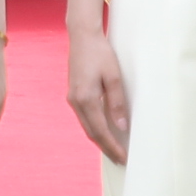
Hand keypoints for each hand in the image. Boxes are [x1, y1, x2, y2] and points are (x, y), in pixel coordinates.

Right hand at [65, 13, 130, 165]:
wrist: (82, 36)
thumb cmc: (100, 53)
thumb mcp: (114, 76)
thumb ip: (117, 102)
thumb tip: (122, 126)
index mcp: (86, 99)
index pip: (100, 131)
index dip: (112, 146)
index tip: (123, 157)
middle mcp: (76, 102)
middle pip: (91, 133)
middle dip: (106, 147)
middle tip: (120, 159)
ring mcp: (73, 98)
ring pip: (86, 126)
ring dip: (100, 139)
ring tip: (114, 149)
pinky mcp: (74, 94)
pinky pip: (85, 117)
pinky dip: (95, 128)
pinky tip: (104, 130)